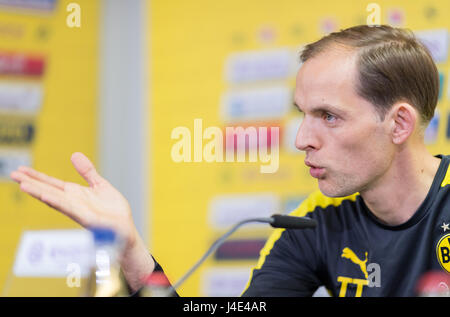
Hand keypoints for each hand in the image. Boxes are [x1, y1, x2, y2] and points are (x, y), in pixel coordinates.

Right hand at [10, 152, 137, 248]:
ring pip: (55, 200)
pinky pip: (70, 208)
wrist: (126, 228)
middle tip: (12, 174)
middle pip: (48, 190)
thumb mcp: (99, 185)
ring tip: (22, 185)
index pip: (51, 183)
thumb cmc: (112, 210)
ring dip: (39, 193)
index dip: (36, 177)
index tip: (20, 170)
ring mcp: (78, 211)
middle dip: (31, 183)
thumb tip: (74, 154)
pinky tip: (46, 195)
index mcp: (75, 194)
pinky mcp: (87, 218)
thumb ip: (87, 171)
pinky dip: (57, 202)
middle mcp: (73, 203)